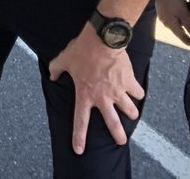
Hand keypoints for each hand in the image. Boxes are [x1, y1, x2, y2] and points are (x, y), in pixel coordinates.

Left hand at [48, 26, 144, 151]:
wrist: (102, 39)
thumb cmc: (82, 50)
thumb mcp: (64, 59)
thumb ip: (56, 69)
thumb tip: (51, 76)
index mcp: (85, 94)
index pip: (80, 121)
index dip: (79, 137)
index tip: (79, 150)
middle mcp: (103, 97)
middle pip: (113, 123)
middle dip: (118, 135)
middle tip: (121, 142)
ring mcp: (118, 91)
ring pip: (130, 110)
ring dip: (131, 113)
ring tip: (132, 114)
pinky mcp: (129, 82)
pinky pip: (138, 92)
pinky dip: (138, 93)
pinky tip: (137, 92)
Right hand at [154, 0, 189, 45]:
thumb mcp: (183, 12)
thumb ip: (189, 24)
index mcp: (171, 25)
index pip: (182, 37)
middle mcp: (166, 22)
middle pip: (179, 30)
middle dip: (188, 32)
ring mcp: (163, 16)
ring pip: (177, 23)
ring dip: (184, 23)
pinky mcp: (163, 9)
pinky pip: (173, 16)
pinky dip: (180, 16)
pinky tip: (184, 10)